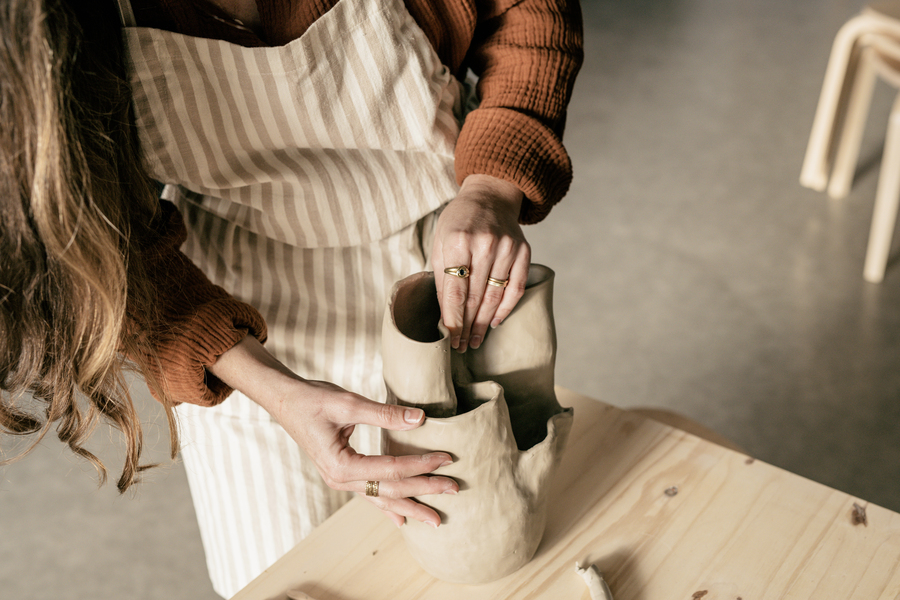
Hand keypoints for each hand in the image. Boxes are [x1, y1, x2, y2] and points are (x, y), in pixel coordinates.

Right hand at [208, 336, 458, 527]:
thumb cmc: (312, 399)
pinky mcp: (343, 474)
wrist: (284, 401)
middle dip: (424, 491)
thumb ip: (385, 414)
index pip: (391, 469)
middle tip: (454, 490)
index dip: (421, 464)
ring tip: (435, 519)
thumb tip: (420, 418)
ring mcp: (341, 480)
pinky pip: (370, 495)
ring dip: (410, 506)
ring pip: (382, 498)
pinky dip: (388, 506)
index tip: (447, 458)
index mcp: (341, 465)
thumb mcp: (348, 403)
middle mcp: (341, 479)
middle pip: (390, 490)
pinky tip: (402, 520)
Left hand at [432, 174, 530, 351]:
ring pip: (495, 296)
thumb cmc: (459, 221)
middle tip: (461, 346)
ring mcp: (507, 248)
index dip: (453, 320)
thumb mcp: (441, 241)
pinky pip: (515, 288)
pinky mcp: (523, 252)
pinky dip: (505, 308)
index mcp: (459, 240)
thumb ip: (441, 275)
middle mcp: (485, 244)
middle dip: (467, 326)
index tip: (450, 339)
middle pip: (476, 297)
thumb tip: (444, 312)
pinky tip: (494, 322)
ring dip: (484, 323)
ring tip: (475, 340)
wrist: (491, 196)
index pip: (456, 291)